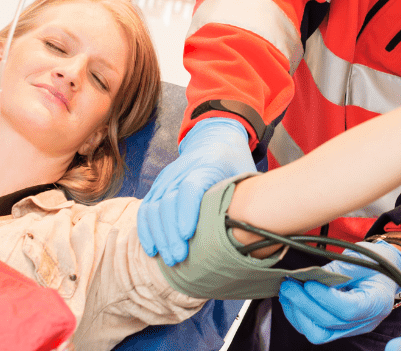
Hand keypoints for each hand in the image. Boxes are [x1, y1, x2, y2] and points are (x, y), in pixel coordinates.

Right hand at [137, 117, 254, 264]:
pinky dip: (147, 229)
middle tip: (180, 257)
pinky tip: (152, 248)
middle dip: (171, 233)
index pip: (190, 188)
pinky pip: (146, 208)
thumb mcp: (243, 173)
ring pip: (153, 207)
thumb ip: (244, 197)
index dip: (186, 212)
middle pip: (168, 202)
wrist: (215, 141)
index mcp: (206, 166)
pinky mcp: (159, 186)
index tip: (188, 235)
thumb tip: (255, 228)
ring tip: (170, 259)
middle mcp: (181, 170)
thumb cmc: (232, 162)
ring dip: (159, 235)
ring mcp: (167, 178)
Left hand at [278, 240, 400, 343]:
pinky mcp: (338, 328)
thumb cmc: (376, 262)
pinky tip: (292, 299)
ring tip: (287, 291)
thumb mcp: (362, 258)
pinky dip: (299, 315)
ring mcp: (351, 328)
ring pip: (318, 333)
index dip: (324, 298)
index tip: (308, 283)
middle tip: (289, 285)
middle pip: (329, 323)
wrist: (386, 270)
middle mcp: (365, 322)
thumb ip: (337, 269)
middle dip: (304, 304)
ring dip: (298, 312)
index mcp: (377, 302)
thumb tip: (308, 276)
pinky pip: (315, 329)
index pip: (348, 310)